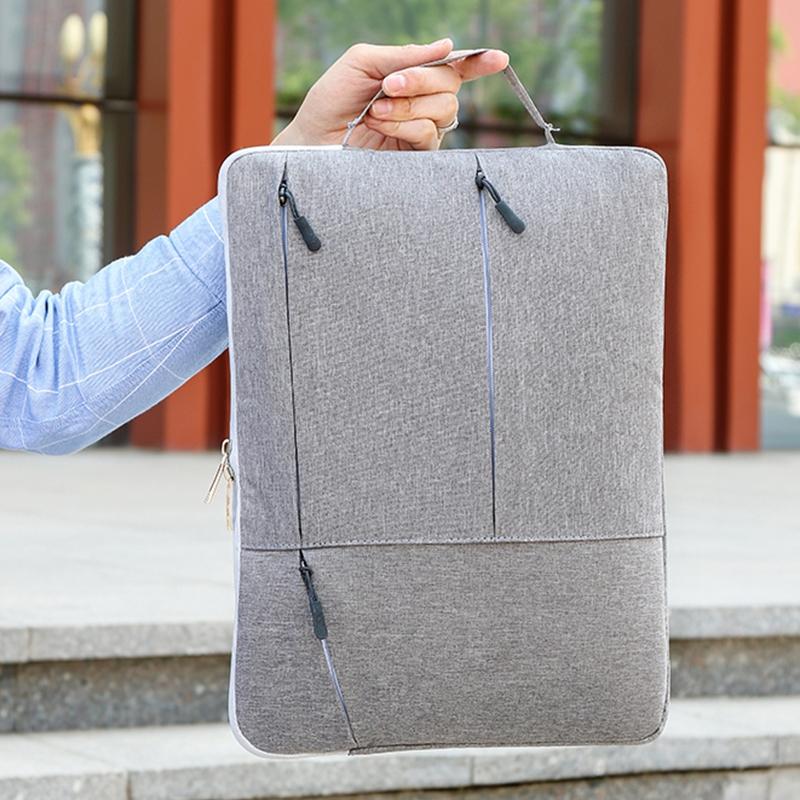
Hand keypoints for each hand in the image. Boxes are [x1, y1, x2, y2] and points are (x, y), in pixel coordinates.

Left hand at [271, 38, 508, 150]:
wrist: (315, 139)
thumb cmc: (333, 100)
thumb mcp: (363, 63)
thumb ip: (403, 55)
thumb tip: (446, 46)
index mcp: (413, 76)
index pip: (454, 68)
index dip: (478, 63)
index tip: (498, 58)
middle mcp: (422, 102)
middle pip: (450, 85)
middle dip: (420, 81)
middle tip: (387, 86)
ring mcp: (421, 129)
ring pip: (443, 109)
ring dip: (407, 106)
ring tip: (376, 111)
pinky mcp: (416, 155)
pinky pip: (429, 134)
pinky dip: (404, 126)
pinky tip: (381, 127)